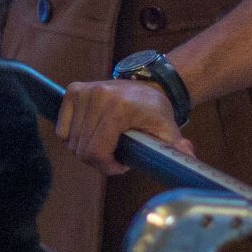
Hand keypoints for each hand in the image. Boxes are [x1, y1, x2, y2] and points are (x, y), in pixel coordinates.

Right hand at [56, 79, 193, 174]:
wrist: (149, 85)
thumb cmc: (156, 112)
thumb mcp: (168, 130)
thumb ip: (176, 147)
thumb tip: (189, 157)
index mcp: (119, 108)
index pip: (96, 151)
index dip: (107, 166)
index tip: (121, 165)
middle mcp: (99, 96)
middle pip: (82, 149)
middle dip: (98, 160)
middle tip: (115, 155)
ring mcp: (85, 92)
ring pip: (71, 141)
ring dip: (87, 149)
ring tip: (106, 142)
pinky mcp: (74, 90)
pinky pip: (62, 128)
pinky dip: (73, 136)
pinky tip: (91, 132)